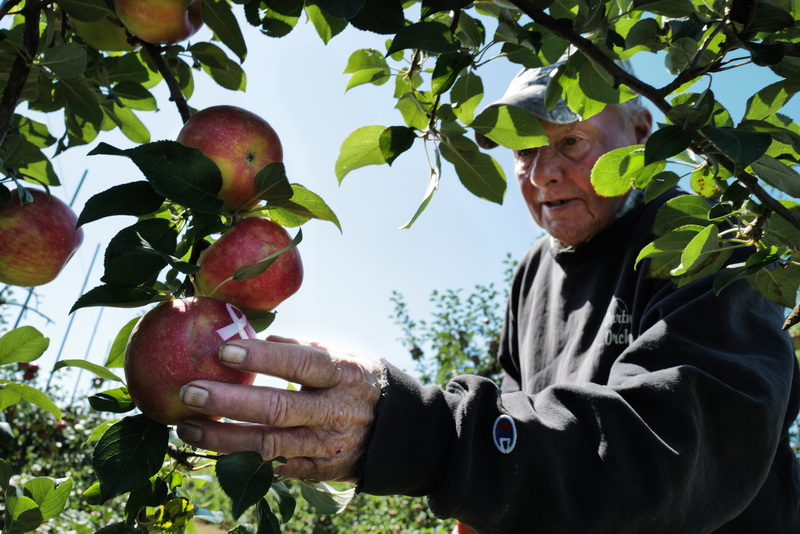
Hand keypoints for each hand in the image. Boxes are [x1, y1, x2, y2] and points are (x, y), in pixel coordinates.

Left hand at [175, 336, 382, 482]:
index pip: (301, 363)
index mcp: (343, 374)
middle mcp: (334, 412)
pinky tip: (211, 450)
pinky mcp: (318, 471)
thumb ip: (305, 348)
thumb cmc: (359, 384)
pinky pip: (274, 470)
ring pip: (268, 446)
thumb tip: (262, 336)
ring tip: (186, 426)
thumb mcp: (345, 357)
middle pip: (277, 408)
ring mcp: (326, 446)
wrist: (397, 432)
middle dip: (229, 401)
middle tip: (190, 392)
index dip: (262, 358)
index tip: (224, 350)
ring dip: (222, 437)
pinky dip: (240, 462)